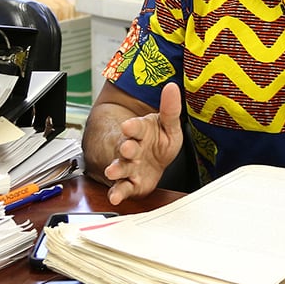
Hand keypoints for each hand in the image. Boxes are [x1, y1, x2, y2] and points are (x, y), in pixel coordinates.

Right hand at [103, 82, 184, 204]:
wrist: (155, 159)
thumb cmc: (159, 140)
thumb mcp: (169, 124)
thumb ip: (170, 109)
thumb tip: (172, 87)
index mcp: (140, 132)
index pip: (136, 127)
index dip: (133, 127)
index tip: (128, 126)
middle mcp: (132, 148)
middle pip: (127, 147)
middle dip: (126, 148)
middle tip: (126, 148)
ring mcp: (130, 166)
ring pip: (121, 167)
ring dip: (116, 169)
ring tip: (112, 172)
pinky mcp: (131, 183)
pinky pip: (122, 188)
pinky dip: (117, 192)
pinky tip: (115, 196)